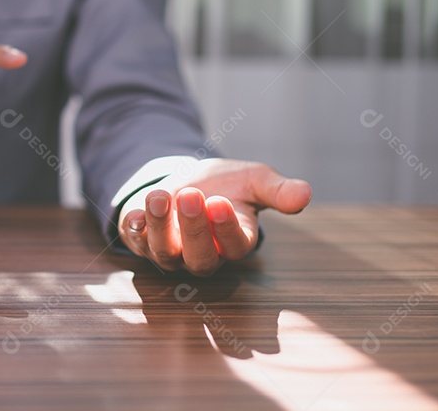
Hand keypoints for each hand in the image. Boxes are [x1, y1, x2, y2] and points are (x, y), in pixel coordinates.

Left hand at [118, 158, 311, 275]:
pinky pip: (137, 243)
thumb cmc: (229, 186)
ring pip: (166, 253)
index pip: (235, 246)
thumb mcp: (255, 181)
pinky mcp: (144, 240)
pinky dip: (133, 229)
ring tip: (159, 196)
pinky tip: (133, 214)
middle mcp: (204, 254)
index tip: (220, 202)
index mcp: (235, 241)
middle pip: (200, 257)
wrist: (191, 181)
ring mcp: (172, 252)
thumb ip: (278, 190)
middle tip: (191, 196)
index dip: (226, 228)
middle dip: (194, 228)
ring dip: (161, 226)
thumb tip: (305, 193)